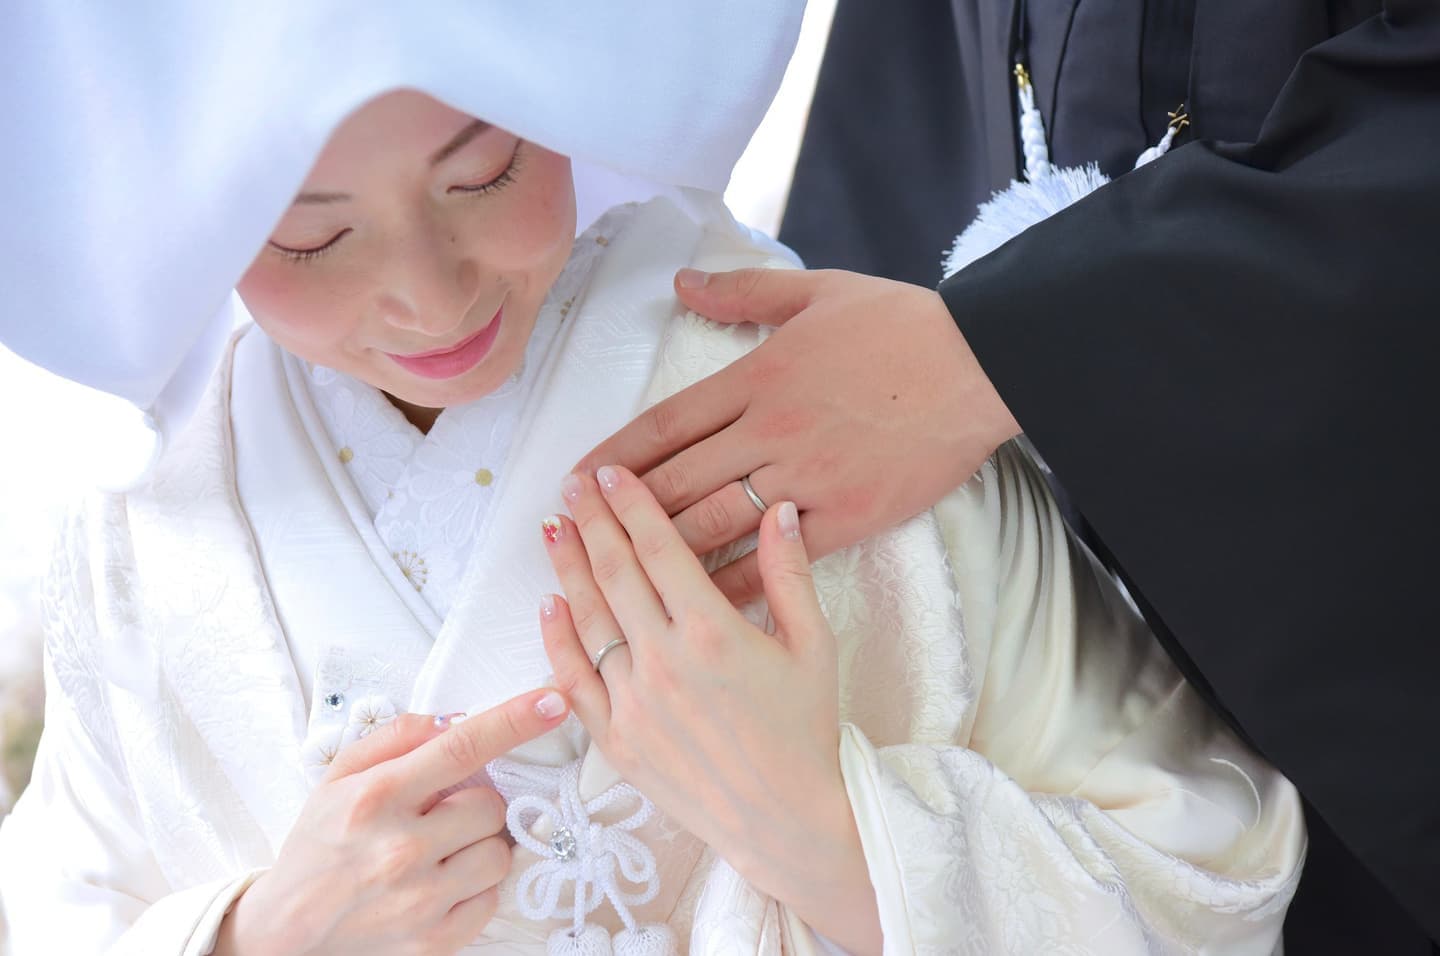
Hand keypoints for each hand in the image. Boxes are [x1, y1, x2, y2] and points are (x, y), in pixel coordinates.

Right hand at [214, 689, 569, 955]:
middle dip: (473, 804)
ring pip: (499, 851)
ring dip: (478, 846)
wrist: (288, 933)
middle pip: (491, 804)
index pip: (462, 746)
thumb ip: (395, 738)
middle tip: (438, 816)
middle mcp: (401, 848)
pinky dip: (474, 887)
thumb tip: (450, 720)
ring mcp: (421, 899)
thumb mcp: (338, 777)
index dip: (515, 720)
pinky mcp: (436, 939)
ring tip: (439, 852)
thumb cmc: (318, 848)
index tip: (552, 701)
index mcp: (377, 797)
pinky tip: (440, 884)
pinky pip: (491, 897)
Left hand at [538, 465, 881, 954]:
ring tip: (553, 528)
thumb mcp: (814, 646)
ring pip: (587, 619)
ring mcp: (633, 701)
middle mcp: (664, 660)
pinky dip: (556, 640)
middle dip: (591, 522)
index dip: (630, 504)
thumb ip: (789, 574)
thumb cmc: (806, 732)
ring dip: (566, 568)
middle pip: (614, 572)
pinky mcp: (615, 739)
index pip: (658, 548)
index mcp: (712, 631)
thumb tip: (779, 509)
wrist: (787, 821)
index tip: (611, 473)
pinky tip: (549, 606)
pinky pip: (573, 680)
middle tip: (572, 486)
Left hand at [577, 267, 1018, 604]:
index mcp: (758, 378)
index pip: (666, 423)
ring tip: (618, 575)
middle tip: (576, 534)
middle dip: (620, 512)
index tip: (577, 481)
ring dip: (661, 551)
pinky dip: (737, 581)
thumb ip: (743, 292)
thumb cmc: (903, 323)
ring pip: (716, 522)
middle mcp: (771, 431)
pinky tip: (702, 603)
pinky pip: (778, 558)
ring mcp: (809, 478)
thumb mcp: (817, 290)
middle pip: (677, 481)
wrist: (982, 364)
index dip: (615, 456)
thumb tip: (683, 283)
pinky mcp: (849, 517)